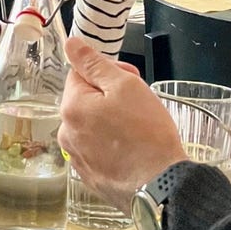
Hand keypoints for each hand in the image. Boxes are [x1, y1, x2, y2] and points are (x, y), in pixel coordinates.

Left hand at [59, 37, 186, 211]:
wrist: (162, 185)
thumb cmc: (147, 134)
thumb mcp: (126, 86)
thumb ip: (94, 63)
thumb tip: (71, 44)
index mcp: (72, 107)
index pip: (81, 72)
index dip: (108, 71)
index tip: (130, 79)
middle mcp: (67, 133)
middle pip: (86, 98)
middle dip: (110, 95)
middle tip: (139, 102)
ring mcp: (78, 157)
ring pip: (92, 124)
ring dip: (112, 119)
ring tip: (139, 127)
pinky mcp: (91, 176)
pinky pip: (98, 148)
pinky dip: (113, 144)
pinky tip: (134, 146)